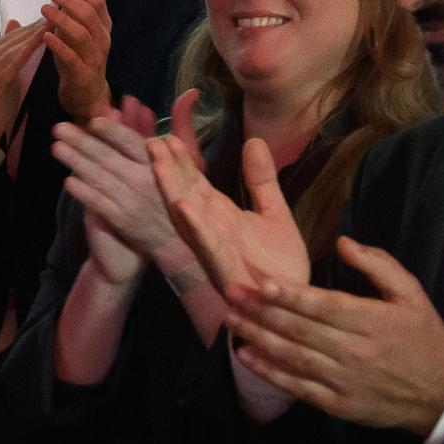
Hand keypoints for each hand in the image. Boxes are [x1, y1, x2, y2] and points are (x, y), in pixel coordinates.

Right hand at [0, 19, 45, 167]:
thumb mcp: (4, 81)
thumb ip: (10, 56)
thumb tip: (16, 25)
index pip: (12, 36)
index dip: (35, 26)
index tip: (57, 15)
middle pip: (12, 39)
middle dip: (37, 26)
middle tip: (61, 12)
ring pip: (12, 48)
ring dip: (35, 35)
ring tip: (56, 23)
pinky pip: (10, 65)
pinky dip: (27, 52)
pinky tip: (42, 43)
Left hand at [41, 0, 112, 120]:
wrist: (86, 97)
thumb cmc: (77, 61)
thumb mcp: (75, 35)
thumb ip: (70, 16)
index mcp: (103, 27)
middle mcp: (103, 39)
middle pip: (88, 12)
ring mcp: (95, 58)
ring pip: (81, 33)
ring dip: (61, 19)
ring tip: (43, 8)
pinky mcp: (82, 75)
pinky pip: (71, 57)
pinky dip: (58, 45)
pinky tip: (45, 36)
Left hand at [52, 93, 194, 287]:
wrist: (181, 245)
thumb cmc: (181, 198)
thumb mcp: (190, 166)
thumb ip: (176, 133)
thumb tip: (178, 99)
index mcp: (159, 165)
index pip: (132, 143)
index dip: (112, 131)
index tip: (93, 120)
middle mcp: (144, 180)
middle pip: (108, 157)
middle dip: (82, 141)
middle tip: (58, 128)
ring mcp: (131, 201)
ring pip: (99, 177)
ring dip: (76, 161)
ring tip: (55, 148)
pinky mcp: (122, 221)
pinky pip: (99, 204)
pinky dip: (84, 192)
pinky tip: (68, 181)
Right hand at [147, 132, 308, 298]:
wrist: (292, 307)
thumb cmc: (280, 268)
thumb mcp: (274, 214)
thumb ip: (262, 180)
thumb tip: (254, 141)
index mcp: (220, 217)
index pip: (196, 182)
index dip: (181, 160)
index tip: (167, 136)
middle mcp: (210, 231)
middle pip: (184, 192)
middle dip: (166, 168)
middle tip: (151, 139)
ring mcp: (214, 250)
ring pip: (186, 215)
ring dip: (170, 188)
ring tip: (157, 162)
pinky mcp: (224, 269)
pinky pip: (207, 244)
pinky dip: (195, 224)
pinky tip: (184, 204)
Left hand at [228, 237, 443, 434]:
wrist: (442, 394)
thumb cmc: (423, 338)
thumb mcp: (412, 295)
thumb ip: (379, 266)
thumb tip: (343, 242)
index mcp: (375, 321)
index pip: (325, 306)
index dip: (291, 296)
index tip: (261, 284)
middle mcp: (357, 351)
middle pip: (301, 330)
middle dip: (262, 311)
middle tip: (231, 294)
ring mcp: (346, 380)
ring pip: (294, 356)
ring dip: (258, 337)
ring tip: (231, 320)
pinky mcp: (338, 404)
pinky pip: (298, 386)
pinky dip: (269, 372)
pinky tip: (246, 356)